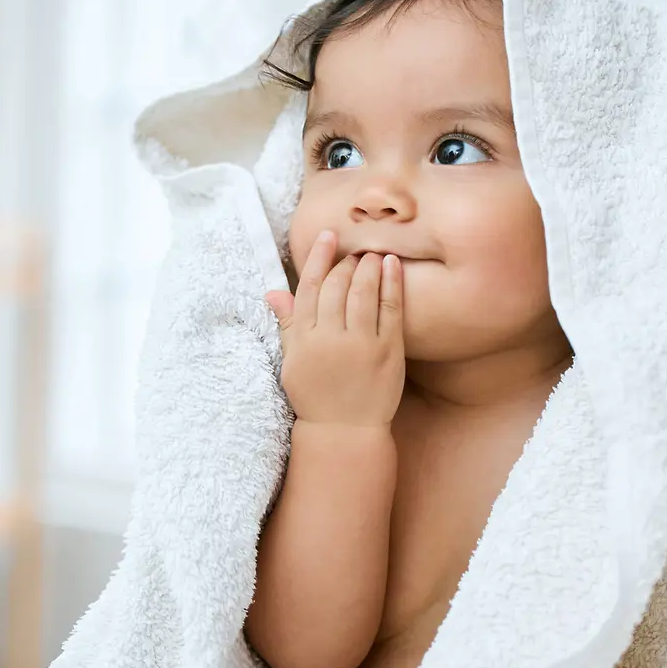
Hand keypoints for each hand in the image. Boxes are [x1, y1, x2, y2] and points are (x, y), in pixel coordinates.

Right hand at [265, 230, 404, 427]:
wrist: (344, 431)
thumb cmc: (315, 396)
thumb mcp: (293, 362)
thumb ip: (288, 324)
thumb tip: (273, 292)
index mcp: (304, 339)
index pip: (309, 287)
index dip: (319, 258)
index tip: (328, 236)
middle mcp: (331, 337)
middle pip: (337, 286)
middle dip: (346, 262)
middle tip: (354, 253)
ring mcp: (361, 343)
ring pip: (363, 292)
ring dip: (368, 266)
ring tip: (373, 254)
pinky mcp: (388, 351)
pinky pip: (390, 308)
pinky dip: (392, 283)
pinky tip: (392, 266)